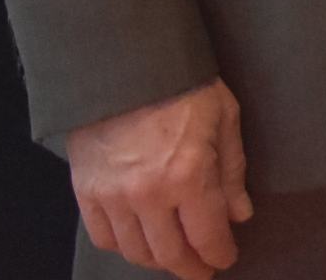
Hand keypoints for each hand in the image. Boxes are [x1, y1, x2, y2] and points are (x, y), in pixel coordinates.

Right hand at [67, 78, 251, 279]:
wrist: (124, 65)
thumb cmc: (183, 86)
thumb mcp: (224, 119)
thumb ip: (232, 172)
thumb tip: (240, 214)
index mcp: (189, 175)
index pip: (207, 236)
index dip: (219, 254)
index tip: (225, 259)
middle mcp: (149, 195)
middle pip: (170, 253)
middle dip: (191, 267)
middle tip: (203, 270)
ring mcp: (113, 197)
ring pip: (135, 251)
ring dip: (157, 260)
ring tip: (174, 256)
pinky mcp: (85, 192)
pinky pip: (103, 237)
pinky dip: (122, 246)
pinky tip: (138, 241)